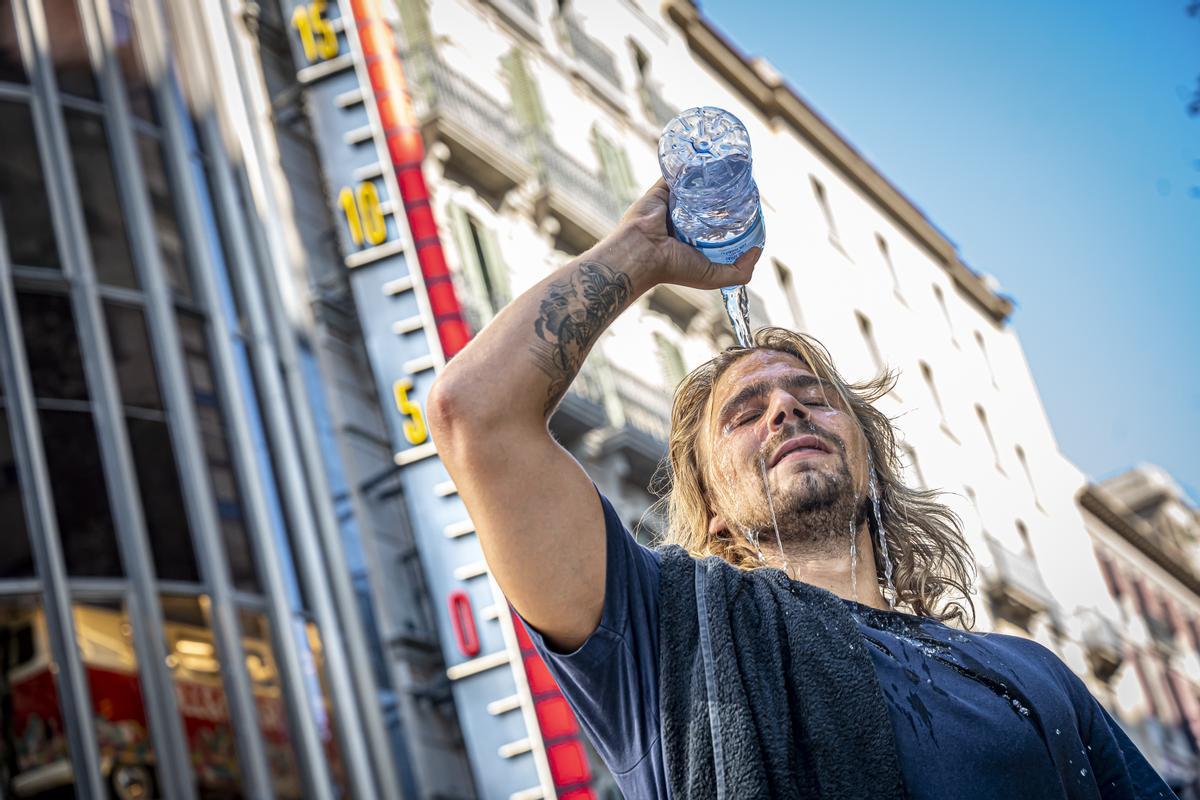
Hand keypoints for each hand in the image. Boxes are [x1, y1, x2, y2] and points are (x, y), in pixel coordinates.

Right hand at [588, 178, 762, 292]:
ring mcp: (673, 203)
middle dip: (726, 193)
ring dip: (710, 175)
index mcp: (694, 239)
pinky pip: (678, 171)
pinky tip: (707, 155)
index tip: (751, 207)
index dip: (736, 216)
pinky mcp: (662, 188)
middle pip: (710, 202)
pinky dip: (690, 163)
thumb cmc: (673, 267)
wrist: (642, 252)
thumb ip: (739, 271)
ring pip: (696, 184)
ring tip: (730, 166)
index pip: (720, 224)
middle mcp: (684, 220)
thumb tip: (758, 250)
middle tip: (744, 184)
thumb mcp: (713, 277)